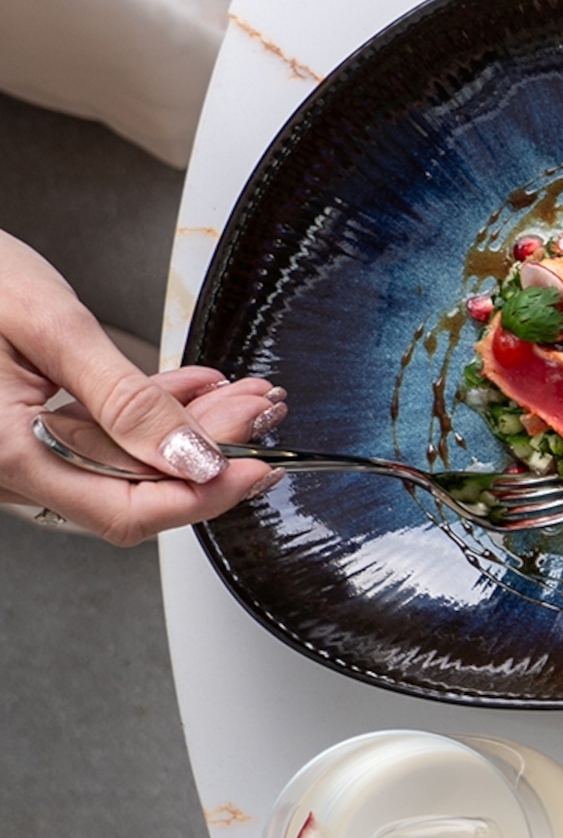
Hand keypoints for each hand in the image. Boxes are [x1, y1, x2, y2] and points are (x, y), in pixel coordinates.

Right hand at [0, 229, 280, 541]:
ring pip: (125, 461)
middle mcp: (8, 466)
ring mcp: (17, 449)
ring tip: (244, 395)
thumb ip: (125, 398)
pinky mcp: (27, 428)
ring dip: (190, 429)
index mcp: (6, 453)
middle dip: (209, 452)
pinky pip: (100, 436)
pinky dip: (153, 415)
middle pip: (133, 487)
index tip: (258, 468)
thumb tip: (192, 457)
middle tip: (262, 411)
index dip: (202, 494)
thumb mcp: (53, 328)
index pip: (125, 510)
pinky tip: (197, 390)